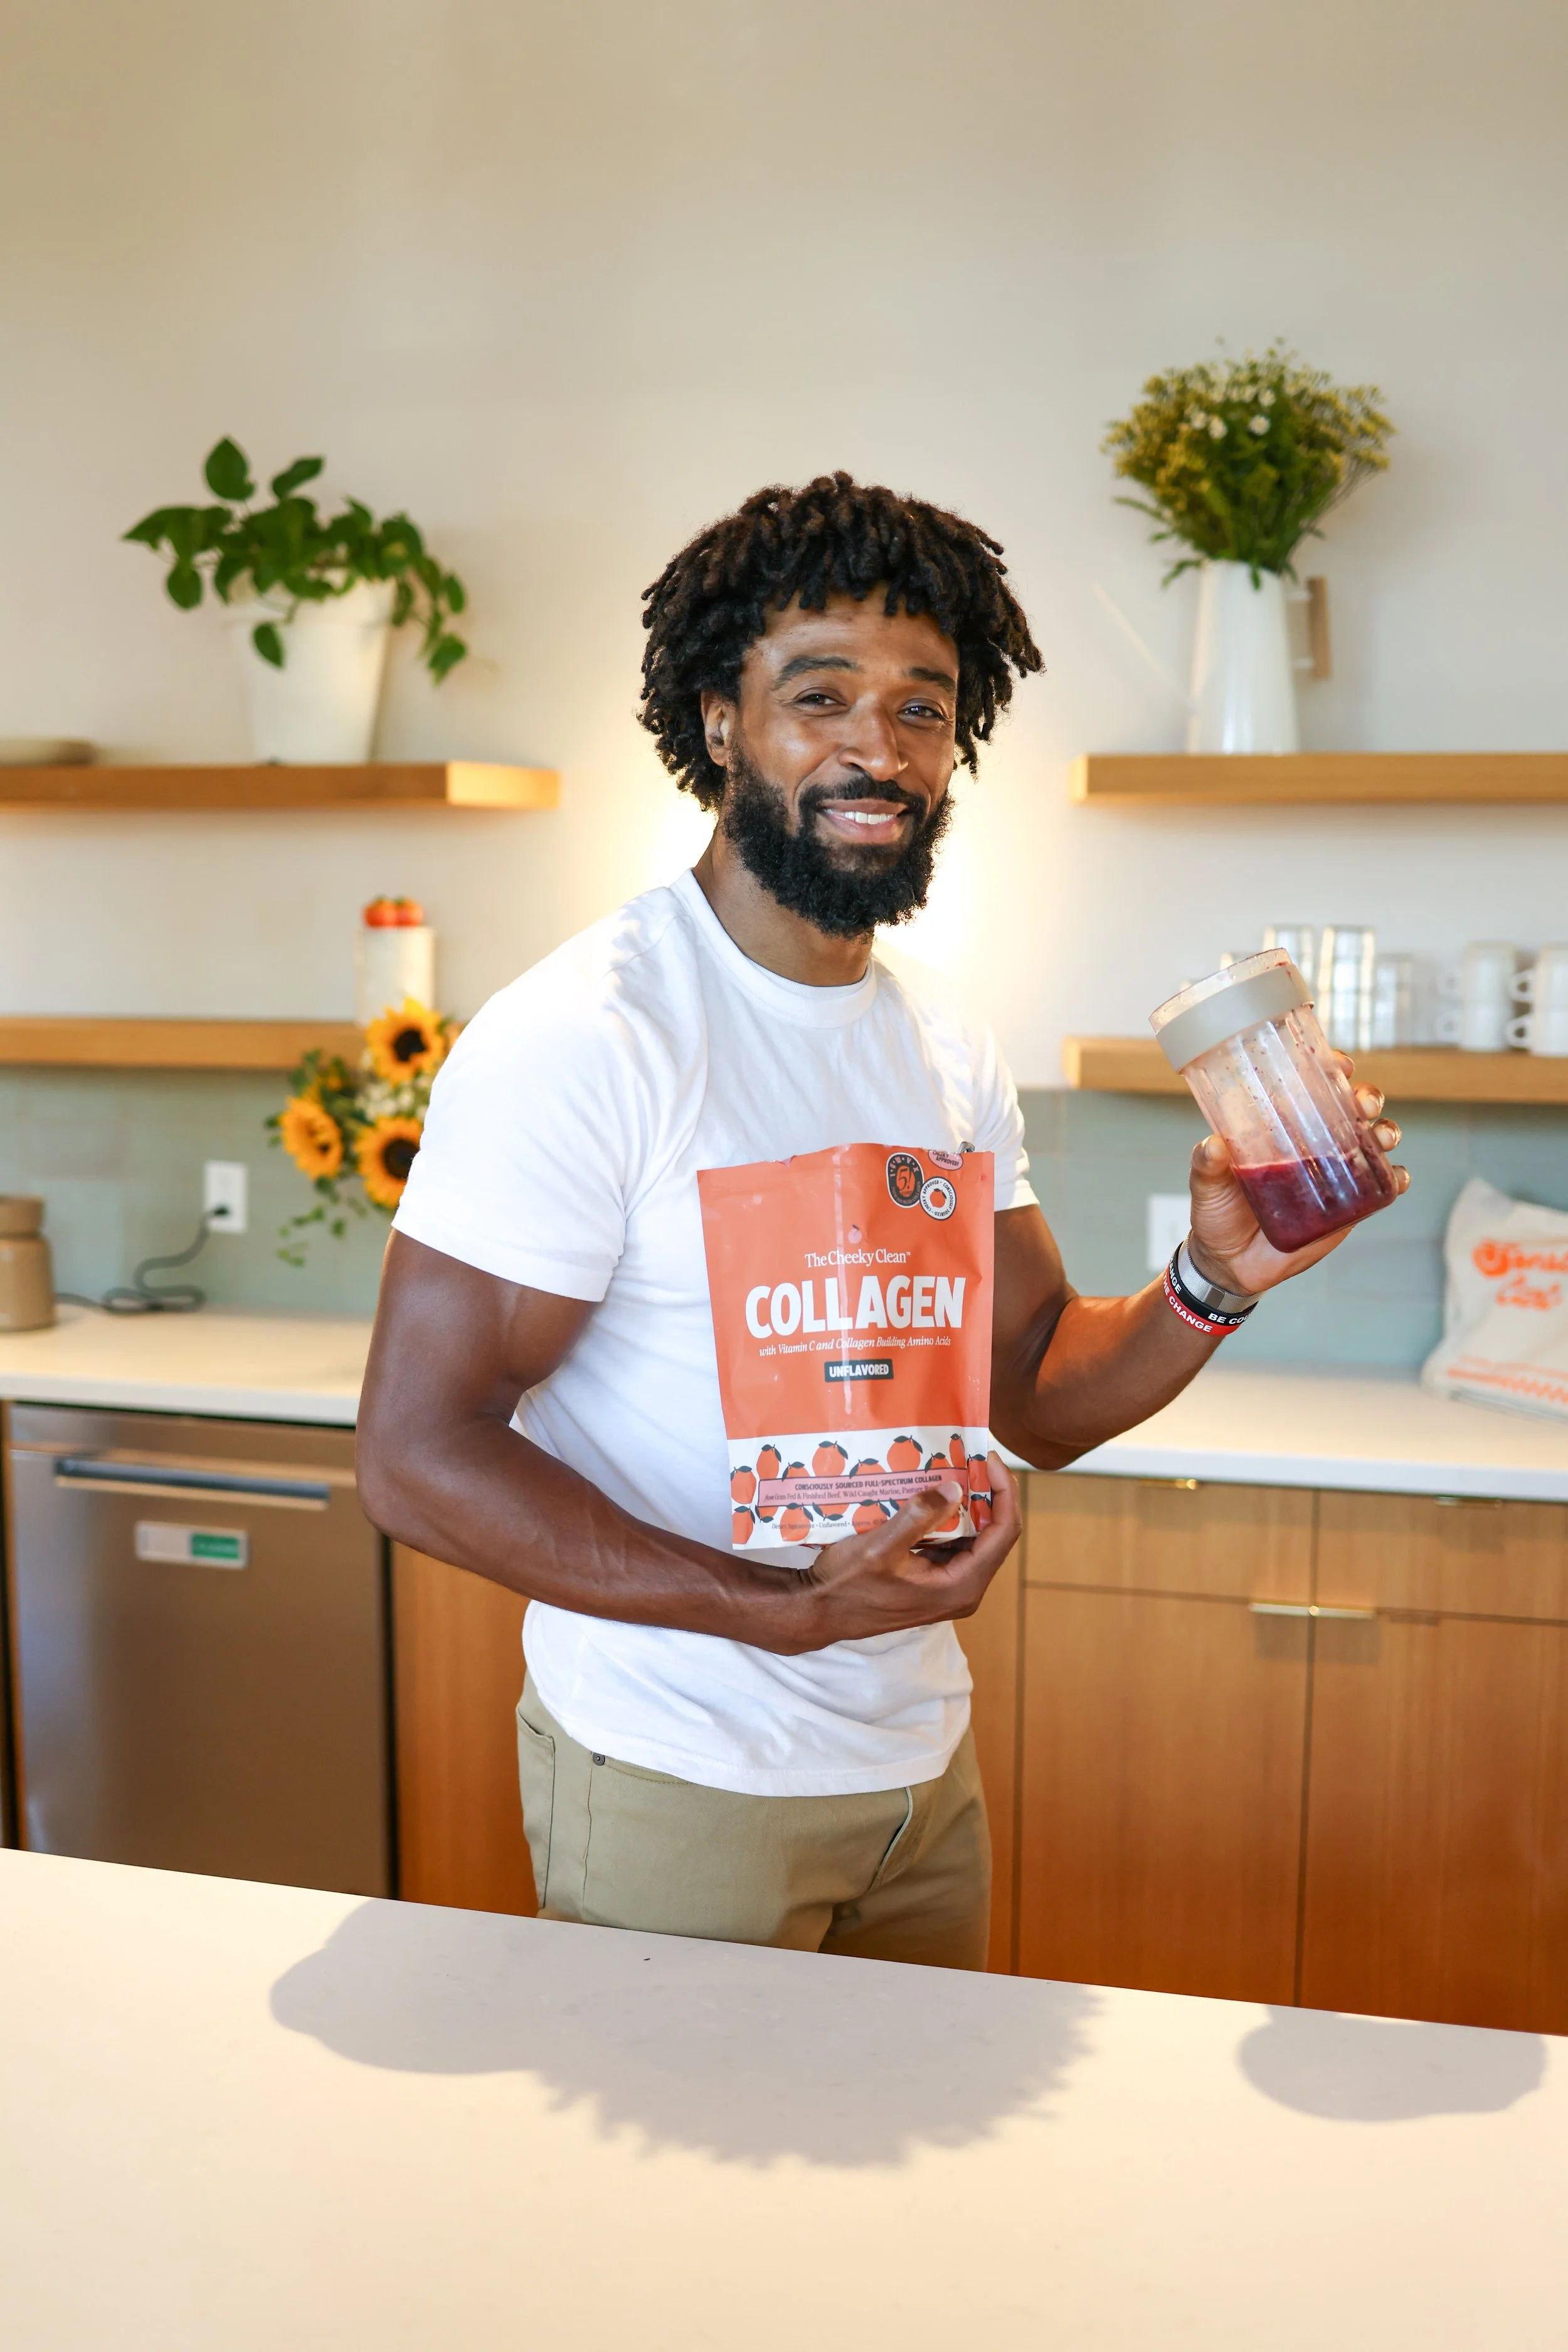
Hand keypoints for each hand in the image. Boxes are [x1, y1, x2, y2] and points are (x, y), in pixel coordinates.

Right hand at [788, 1452, 1021, 1651]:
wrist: (820, 1611)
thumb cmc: (847, 1585)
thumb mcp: (880, 1547)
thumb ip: (919, 1518)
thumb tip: (955, 1488)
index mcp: (961, 1585)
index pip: (1004, 1532)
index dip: (1004, 1492)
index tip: (986, 1459)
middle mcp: (964, 1590)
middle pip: (994, 1534)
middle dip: (987, 1494)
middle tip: (969, 1458)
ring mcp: (949, 1587)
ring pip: (974, 1539)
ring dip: (968, 1506)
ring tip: (953, 1468)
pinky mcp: (934, 1582)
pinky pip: (953, 1546)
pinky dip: (948, 1520)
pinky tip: (932, 1495)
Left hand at [1185, 1055, 1408, 1296]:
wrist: (1231, 1264)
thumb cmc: (1217, 1214)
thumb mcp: (1206, 1186)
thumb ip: (1208, 1166)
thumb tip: (1214, 1145)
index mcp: (1280, 1127)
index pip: (1310, 1086)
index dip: (1331, 1068)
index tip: (1338, 1064)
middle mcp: (1312, 1143)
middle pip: (1351, 1107)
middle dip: (1366, 1096)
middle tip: (1362, 1102)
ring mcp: (1334, 1173)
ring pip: (1372, 1140)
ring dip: (1386, 1131)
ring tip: (1381, 1136)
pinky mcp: (1347, 1205)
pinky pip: (1381, 1187)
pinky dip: (1396, 1178)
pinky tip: (1397, 1178)